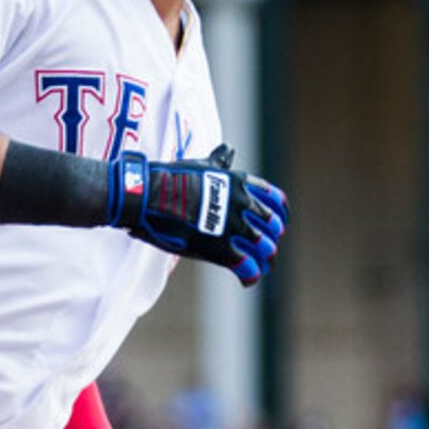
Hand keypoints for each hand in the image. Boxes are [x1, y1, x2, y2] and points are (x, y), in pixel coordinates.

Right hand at [107, 143, 283, 285]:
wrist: (149, 195)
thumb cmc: (170, 178)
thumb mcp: (202, 164)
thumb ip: (219, 160)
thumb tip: (228, 149)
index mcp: (239, 183)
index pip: (273, 198)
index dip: (279, 213)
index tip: (279, 222)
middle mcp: (241, 204)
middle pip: (272, 226)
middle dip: (272, 239)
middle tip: (268, 250)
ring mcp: (233, 227)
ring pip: (264, 247)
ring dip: (266, 259)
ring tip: (262, 266)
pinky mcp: (220, 248)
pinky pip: (247, 267)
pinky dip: (251, 275)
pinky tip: (247, 279)